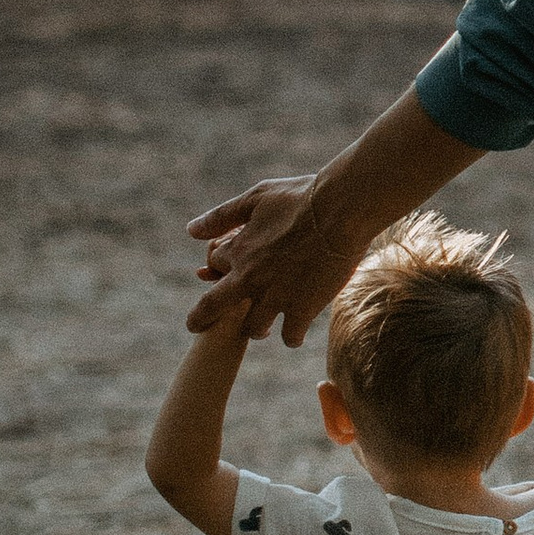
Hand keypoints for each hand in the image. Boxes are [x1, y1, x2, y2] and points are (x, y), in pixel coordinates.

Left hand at [186, 174, 370, 345]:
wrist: (342, 210)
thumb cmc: (301, 197)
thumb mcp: (256, 198)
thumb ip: (222, 216)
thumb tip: (191, 231)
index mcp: (239, 250)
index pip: (214, 265)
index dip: (219, 266)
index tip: (222, 270)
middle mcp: (251, 278)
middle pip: (213, 308)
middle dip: (200, 319)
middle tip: (197, 327)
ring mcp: (277, 296)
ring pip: (253, 328)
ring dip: (256, 328)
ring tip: (263, 328)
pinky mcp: (303, 308)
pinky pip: (290, 336)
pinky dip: (291, 337)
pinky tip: (295, 335)